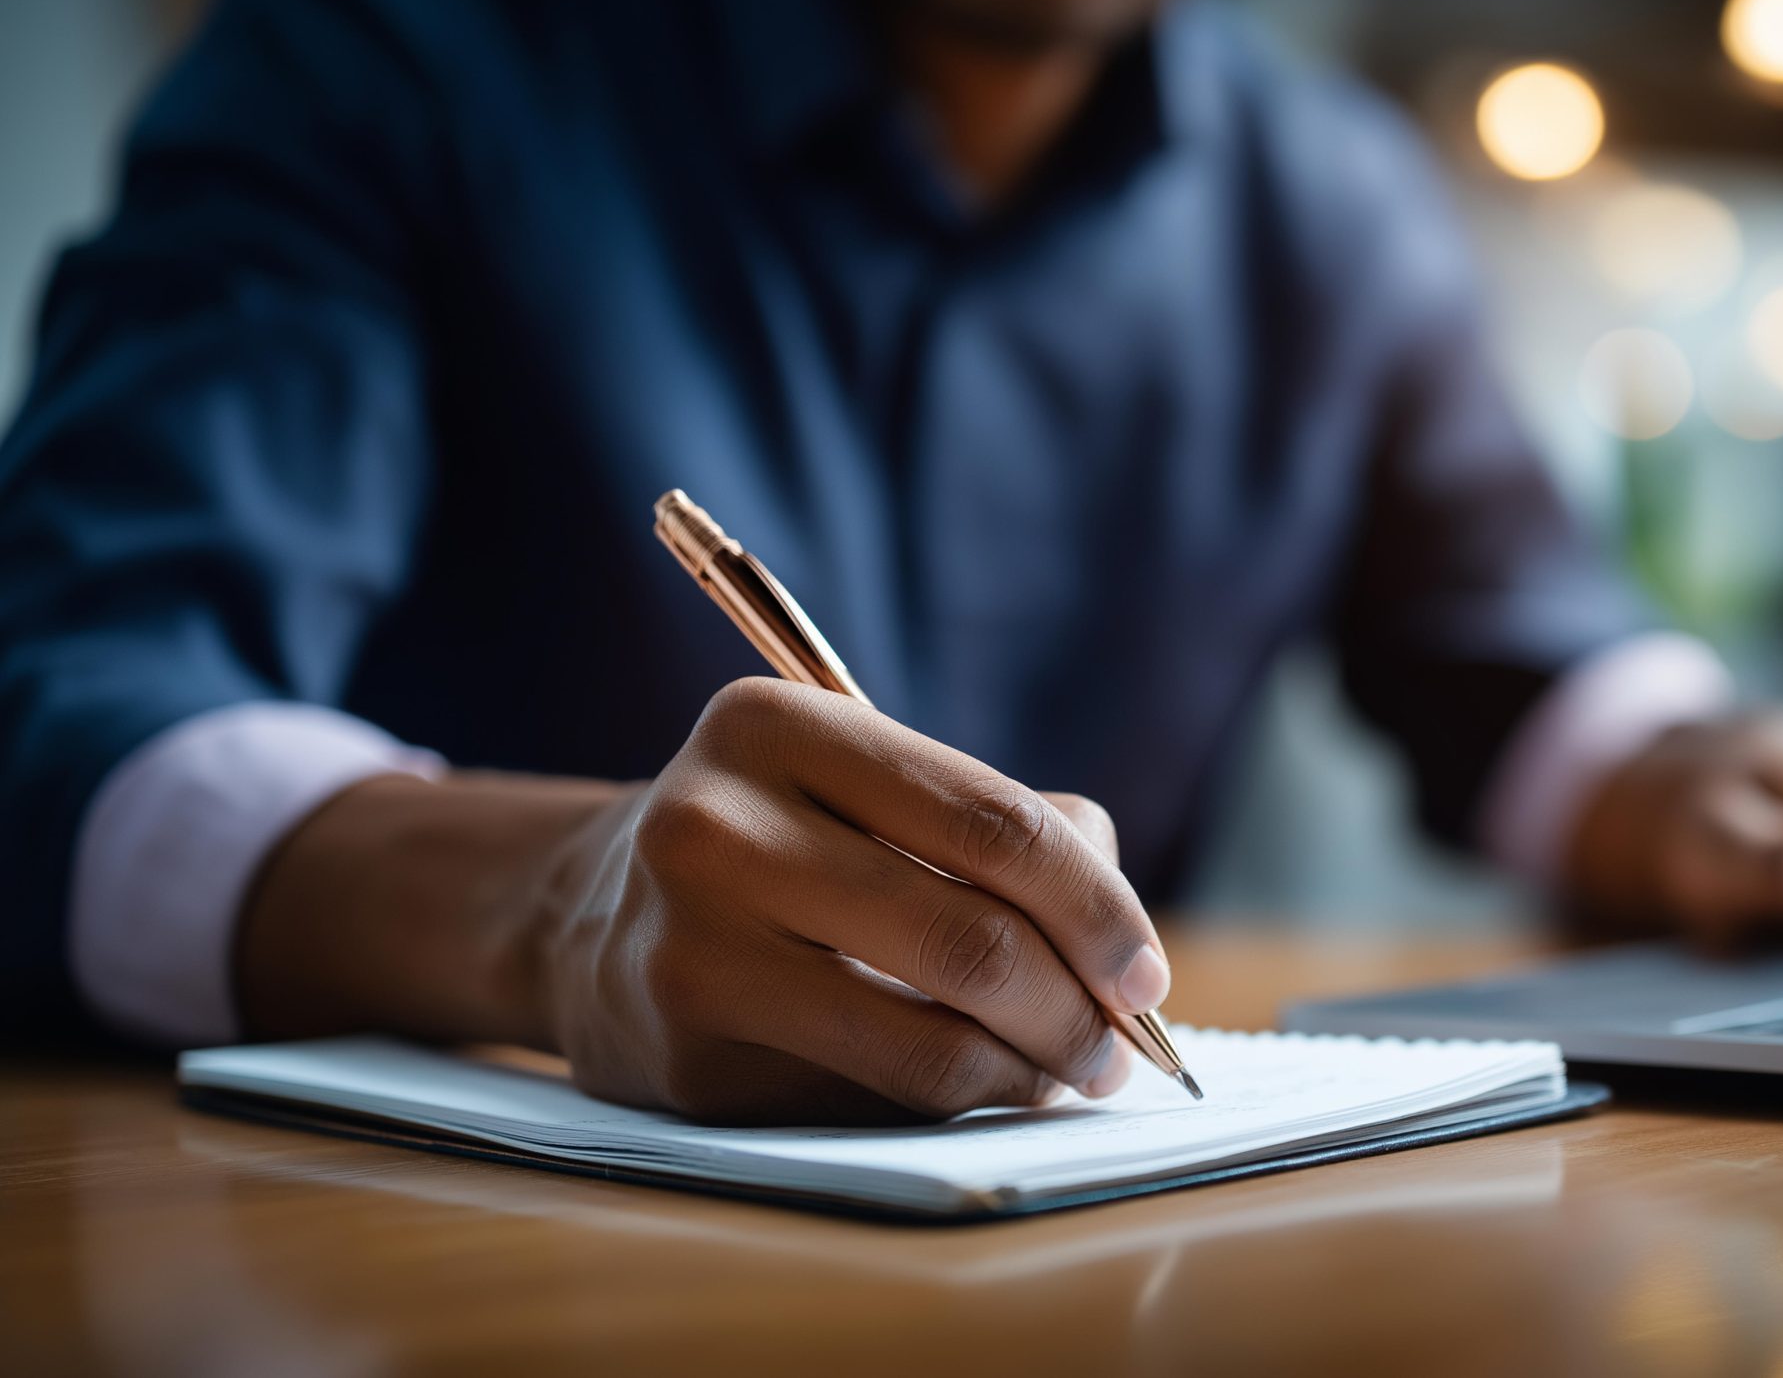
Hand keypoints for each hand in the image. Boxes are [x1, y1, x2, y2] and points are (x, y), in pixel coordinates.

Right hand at [239, 678, 1170, 1125]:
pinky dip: (949, 1104)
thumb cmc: (784, 843)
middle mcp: (717, 827)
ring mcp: (688, 948)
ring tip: (1066, 1076)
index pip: (993, 824)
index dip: (1096, 910)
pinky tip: (973, 1088)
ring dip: (1029, 1075)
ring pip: (926, 1043)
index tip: (1146, 976)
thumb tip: (1122, 948)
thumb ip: (1011, 828)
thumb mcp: (870, 783)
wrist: (588, 916)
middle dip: (1076, 1011)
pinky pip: (866, 1100)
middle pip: (969, 942)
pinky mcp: (682, 1059)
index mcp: (778, 726)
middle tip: (1120, 1051)